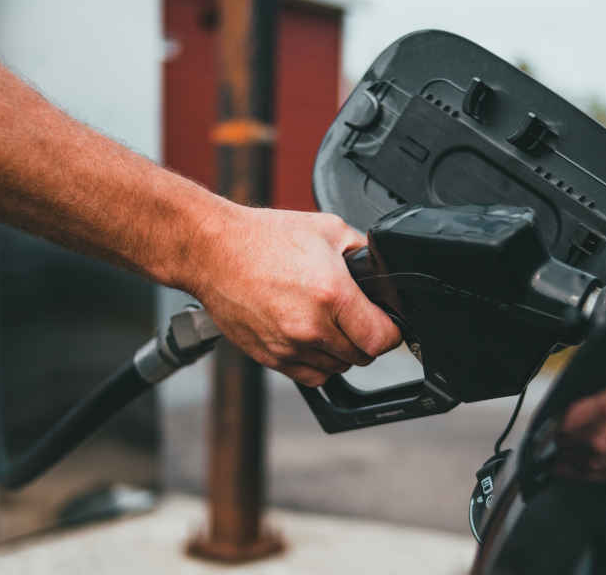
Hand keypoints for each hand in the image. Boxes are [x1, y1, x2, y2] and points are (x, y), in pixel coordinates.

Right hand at [185, 203, 401, 385]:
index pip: (382, 338)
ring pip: (337, 369)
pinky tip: (312, 338)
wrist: (213, 251)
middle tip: (356, 318)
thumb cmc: (264, 238)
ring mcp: (289, 346)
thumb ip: (363, 254)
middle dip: (366, 339)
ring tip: (330, 324)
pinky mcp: (270, 357)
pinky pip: (310, 376)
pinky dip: (318, 363)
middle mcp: (311, 326)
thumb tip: (382, 272)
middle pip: (362, 356)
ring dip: (341, 352)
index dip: (391, 331)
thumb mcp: (328, 229)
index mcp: (332, 294)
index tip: (387, 323)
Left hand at [555, 350, 605, 480]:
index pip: (565, 417)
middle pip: (565, 442)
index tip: (551, 417)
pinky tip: (568, 470)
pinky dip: (578, 473)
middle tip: (550, 434)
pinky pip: (592, 476)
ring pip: (575, 463)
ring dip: (563, 458)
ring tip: (552, 454)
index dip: (555, 417)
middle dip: (557, 437)